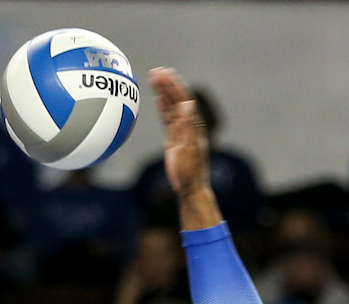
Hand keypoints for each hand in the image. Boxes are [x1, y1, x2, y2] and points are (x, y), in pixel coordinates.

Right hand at [148, 68, 209, 196]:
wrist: (189, 187)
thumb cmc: (190, 170)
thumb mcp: (188, 147)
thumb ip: (188, 125)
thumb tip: (188, 103)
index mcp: (194, 125)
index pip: (184, 100)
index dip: (174, 86)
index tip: (165, 74)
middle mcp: (189, 125)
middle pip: (177, 100)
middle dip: (167, 85)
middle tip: (156, 71)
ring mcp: (181, 131)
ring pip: (171, 108)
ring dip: (164, 93)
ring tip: (154, 79)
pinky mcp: (174, 139)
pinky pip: (168, 120)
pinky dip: (163, 108)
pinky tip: (158, 99)